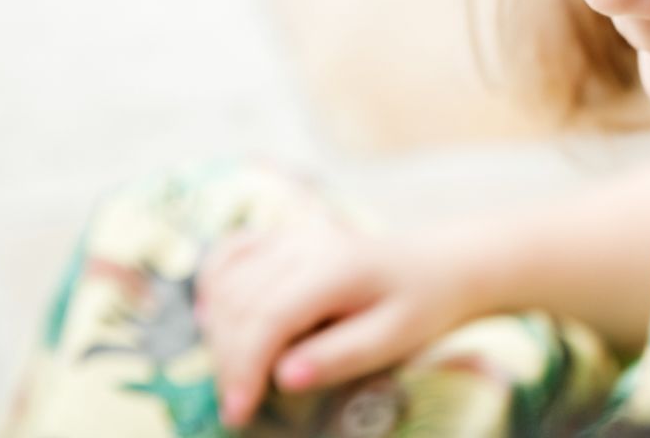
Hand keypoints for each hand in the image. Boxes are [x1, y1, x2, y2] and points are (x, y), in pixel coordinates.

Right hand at [195, 209, 491, 428]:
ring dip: (220, 333)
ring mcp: (289, 235)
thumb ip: (340, 357)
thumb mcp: (394, 339)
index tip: (238, 413)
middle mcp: (305, 243)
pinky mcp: (280, 238)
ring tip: (243, 373)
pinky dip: (213, 287)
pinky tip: (219, 319)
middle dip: (230, 362)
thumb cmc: (419, 306)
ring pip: (225, 283)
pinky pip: (228, 255)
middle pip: (239, 305)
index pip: (269, 318)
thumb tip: (284, 378)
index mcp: (336, 268)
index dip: (244, 368)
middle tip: (243, 405)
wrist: (436, 268)